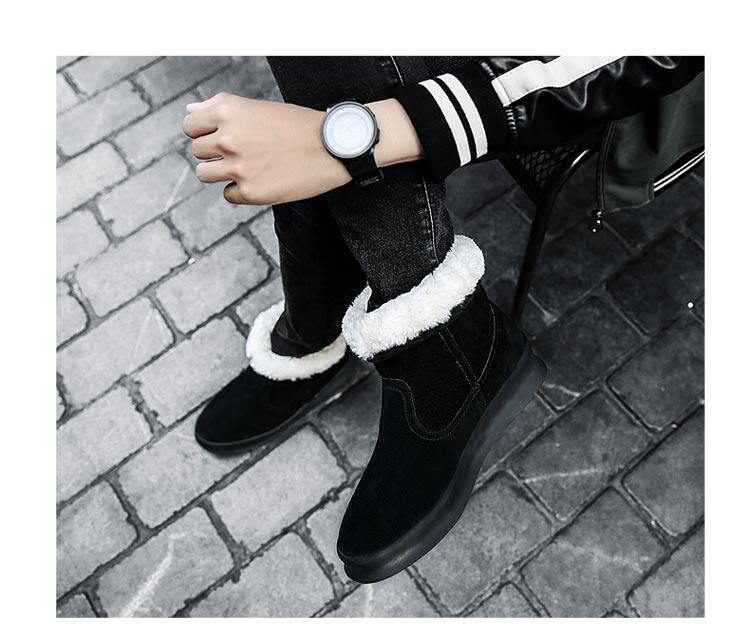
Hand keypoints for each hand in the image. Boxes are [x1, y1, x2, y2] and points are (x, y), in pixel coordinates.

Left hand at [183, 92, 350, 204]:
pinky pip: (228, 194)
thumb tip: (191, 110)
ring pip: (204, 174)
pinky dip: (240, 190)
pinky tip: (261, 180)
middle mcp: (228, 139)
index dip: (203, 130)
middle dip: (215, 152)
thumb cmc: (297, 125)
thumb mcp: (258, 107)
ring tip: (246, 167)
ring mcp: (238, 168)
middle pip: (198, 151)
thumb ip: (219, 106)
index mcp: (228, 113)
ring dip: (220, 172)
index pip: (190, 125)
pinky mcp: (251, 192)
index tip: (220, 134)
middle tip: (243, 151)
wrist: (332, 148)